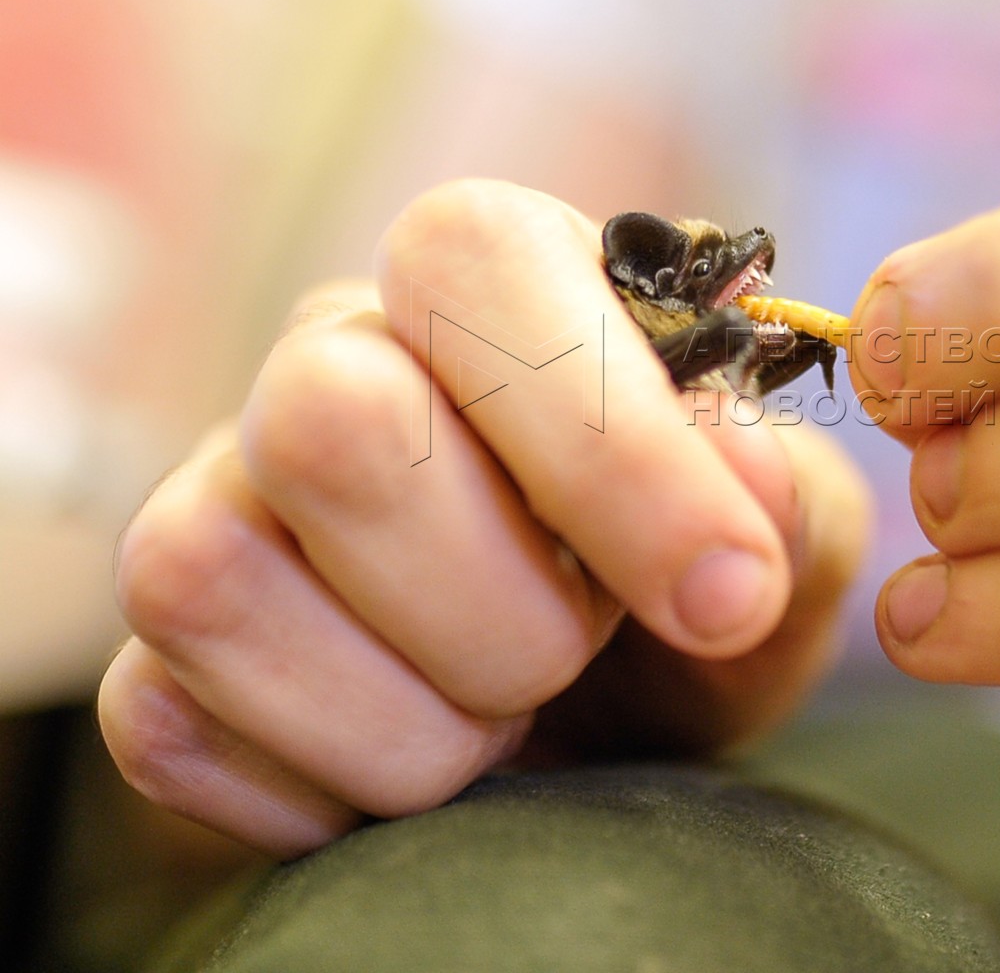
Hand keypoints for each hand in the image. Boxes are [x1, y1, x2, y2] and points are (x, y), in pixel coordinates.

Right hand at [99, 182, 868, 856]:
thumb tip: (740, 477)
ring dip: (416, 716)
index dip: (607, 439)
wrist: (617, 713)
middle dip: (506, 604)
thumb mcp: (785, 535)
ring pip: (211, 578)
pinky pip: (166, 724)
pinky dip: (329, 790)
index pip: (473, 262)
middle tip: (587, 647)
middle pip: (328, 422)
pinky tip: (418, 758)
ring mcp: (220, 502)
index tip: (728, 592)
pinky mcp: (161, 656)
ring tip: (504, 709)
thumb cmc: (692, 586)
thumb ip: (782, 491)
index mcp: (487, 283)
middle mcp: (325, 361)